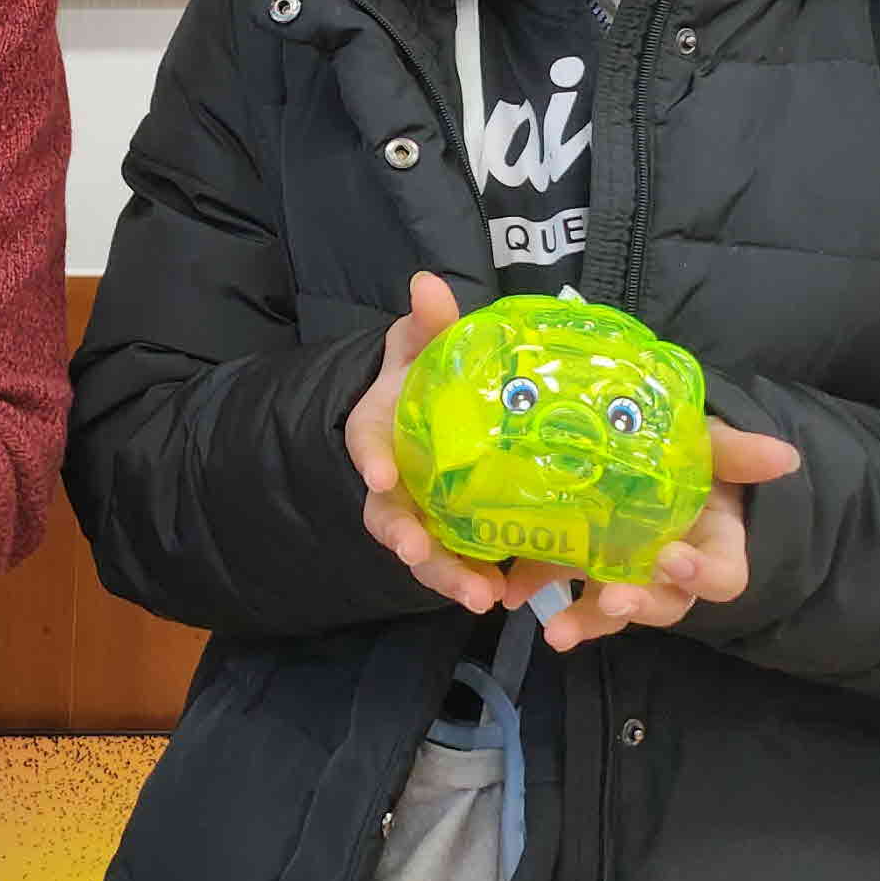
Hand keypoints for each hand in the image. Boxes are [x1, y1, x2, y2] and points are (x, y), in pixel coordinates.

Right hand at [343, 272, 515, 614]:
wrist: (439, 414)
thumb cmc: (426, 378)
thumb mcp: (423, 346)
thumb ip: (428, 324)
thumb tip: (426, 283)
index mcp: (380, 433)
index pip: (365, 444)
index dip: (367, 459)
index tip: (377, 473)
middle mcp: (395, 485)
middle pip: (390, 517)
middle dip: (403, 537)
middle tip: (418, 551)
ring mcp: (426, 517)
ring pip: (428, 554)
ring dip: (449, 576)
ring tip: (481, 597)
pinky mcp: (460, 540)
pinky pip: (469, 565)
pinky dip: (487, 581)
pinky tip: (514, 595)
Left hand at [539, 418, 803, 650]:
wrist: (649, 451)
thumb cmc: (692, 455)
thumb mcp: (714, 446)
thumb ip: (739, 453)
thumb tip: (785, 457)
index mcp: (711, 543)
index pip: (723, 575)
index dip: (702, 577)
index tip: (674, 560)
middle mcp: (670, 570)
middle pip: (665, 603)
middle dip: (639, 604)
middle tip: (614, 600)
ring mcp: (625, 572)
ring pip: (612, 606)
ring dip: (586, 618)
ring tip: (557, 629)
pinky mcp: (581, 566)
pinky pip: (562, 587)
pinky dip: (537, 590)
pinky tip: (512, 593)